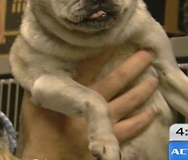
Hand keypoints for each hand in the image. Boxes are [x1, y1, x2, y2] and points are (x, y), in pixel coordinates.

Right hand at [17, 50, 157, 159]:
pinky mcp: (109, 140)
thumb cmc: (39, 134)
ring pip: (128, 102)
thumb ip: (41, 88)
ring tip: (155, 78)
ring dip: (143, 89)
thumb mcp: (33, 106)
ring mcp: (103, 123)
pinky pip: (131, 128)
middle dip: (133, 65)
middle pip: (117, 80)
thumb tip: (43, 69)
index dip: (104, 52)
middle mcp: (92, 105)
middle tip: (147, 52)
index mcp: (73, 93)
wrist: (46, 159)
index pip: (91, 66)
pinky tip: (152, 111)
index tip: (117, 39)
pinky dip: (142, 119)